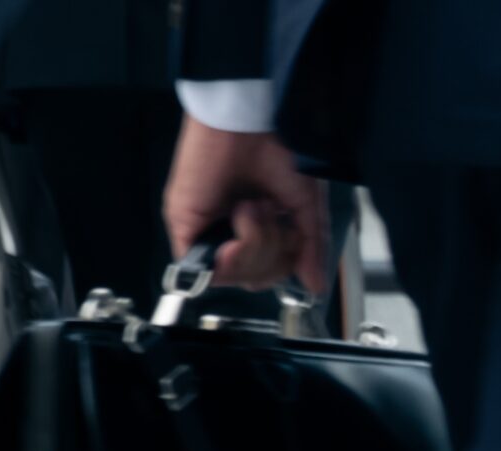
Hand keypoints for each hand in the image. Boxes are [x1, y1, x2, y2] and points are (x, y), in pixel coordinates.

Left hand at [164, 118, 328, 291]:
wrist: (251, 118)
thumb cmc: (274, 146)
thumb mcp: (304, 205)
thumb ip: (309, 248)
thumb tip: (315, 283)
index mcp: (255, 227)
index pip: (268, 273)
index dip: (283, 265)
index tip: (292, 235)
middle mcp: (227, 231)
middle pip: (252, 279)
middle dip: (271, 255)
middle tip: (273, 216)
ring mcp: (205, 230)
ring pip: (230, 276)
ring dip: (255, 246)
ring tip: (255, 207)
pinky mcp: (184, 225)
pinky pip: (206, 268)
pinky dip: (231, 253)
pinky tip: (243, 220)